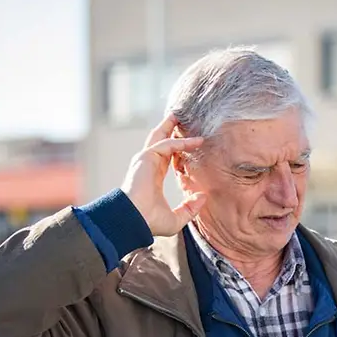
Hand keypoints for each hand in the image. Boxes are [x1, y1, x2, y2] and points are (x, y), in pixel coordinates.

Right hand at [122, 113, 206, 235]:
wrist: (134, 220)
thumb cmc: (149, 222)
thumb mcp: (176, 218)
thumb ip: (190, 208)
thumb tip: (203, 197)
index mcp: (152, 176)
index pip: (166, 156)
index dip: (178, 148)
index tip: (192, 142)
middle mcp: (148, 165)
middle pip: (160, 141)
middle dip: (169, 128)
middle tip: (179, 117)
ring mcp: (145, 160)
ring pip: (161, 137)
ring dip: (171, 126)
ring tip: (182, 115)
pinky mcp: (146, 158)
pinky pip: (167, 145)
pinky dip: (182, 141)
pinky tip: (196, 141)